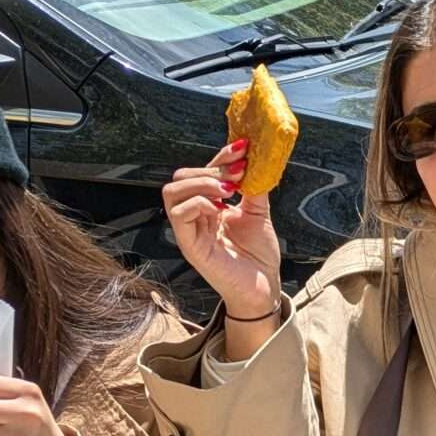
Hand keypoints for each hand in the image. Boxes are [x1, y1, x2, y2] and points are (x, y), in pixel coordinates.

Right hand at [162, 138, 282, 350]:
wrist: (263, 287)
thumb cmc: (259, 256)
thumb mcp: (258, 213)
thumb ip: (254, 187)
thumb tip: (255, 159)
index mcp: (209, 205)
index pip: (203, 172)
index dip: (220, 157)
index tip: (242, 149)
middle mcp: (194, 215)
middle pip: (181, 177)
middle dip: (210, 169)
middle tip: (237, 175)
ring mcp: (189, 230)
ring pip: (172, 191)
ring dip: (201, 183)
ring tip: (228, 191)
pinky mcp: (189, 245)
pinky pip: (179, 214)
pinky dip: (199, 203)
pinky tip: (220, 209)